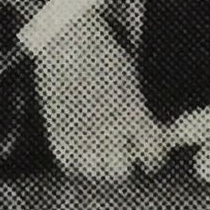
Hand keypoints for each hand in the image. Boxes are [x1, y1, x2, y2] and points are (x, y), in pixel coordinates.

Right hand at [33, 7, 168, 180]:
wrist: (66, 37)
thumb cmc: (102, 51)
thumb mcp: (131, 80)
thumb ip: (139, 112)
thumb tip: (151, 135)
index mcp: (131, 114)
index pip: (152, 154)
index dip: (154, 159)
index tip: (151, 158)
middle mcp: (106, 129)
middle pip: (120, 172)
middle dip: (123, 164)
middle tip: (121, 155)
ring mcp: (79, 132)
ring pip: (92, 172)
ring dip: (97, 165)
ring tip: (98, 153)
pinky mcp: (56, 130)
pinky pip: (67, 163)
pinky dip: (74, 161)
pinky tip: (79, 150)